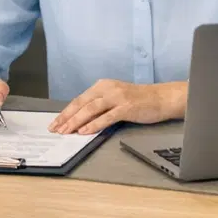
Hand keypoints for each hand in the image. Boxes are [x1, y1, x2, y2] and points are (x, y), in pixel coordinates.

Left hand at [50, 80, 187, 135]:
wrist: (161, 98)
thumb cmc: (138, 100)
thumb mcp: (115, 98)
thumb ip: (99, 106)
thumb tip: (80, 120)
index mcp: (102, 85)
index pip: (79, 99)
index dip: (65, 112)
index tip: (55, 123)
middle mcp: (107, 89)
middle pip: (81, 103)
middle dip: (66, 117)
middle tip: (55, 129)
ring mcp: (117, 97)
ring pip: (91, 109)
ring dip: (76, 121)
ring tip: (66, 131)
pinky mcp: (127, 107)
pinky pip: (107, 117)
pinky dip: (94, 124)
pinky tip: (85, 131)